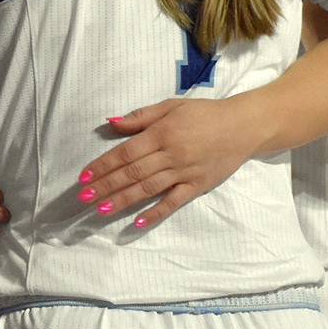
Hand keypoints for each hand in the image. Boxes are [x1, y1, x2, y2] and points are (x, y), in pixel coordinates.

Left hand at [76, 97, 259, 229]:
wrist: (243, 126)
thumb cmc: (204, 113)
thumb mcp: (171, 106)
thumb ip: (140, 117)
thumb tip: (110, 123)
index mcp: (162, 133)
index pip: (126, 152)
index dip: (103, 165)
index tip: (85, 176)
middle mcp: (171, 154)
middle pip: (133, 173)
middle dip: (106, 185)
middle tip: (84, 197)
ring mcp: (184, 172)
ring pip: (148, 189)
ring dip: (123, 200)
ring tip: (102, 209)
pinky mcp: (197, 186)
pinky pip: (173, 202)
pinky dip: (155, 213)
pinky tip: (137, 222)